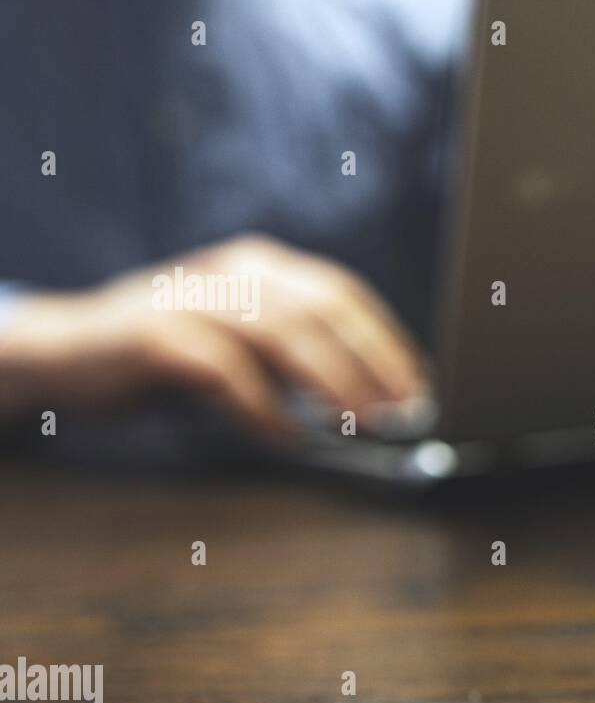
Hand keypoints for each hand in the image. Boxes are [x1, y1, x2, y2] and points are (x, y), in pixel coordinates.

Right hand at [0, 233, 429, 440]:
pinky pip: (224, 368)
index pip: (341, 295)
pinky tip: (286, 436)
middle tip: (402, 410)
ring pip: (282, 332)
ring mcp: (194, 298)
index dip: (386, 340)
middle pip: (322, 310)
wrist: (68, 351)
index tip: (419, 385)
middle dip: (372, 362)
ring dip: (331, 381)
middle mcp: (232, 271)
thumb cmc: (168, 355)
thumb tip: (371, 400)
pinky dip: (262, 405)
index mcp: (260, 266)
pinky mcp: (156, 334)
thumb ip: (294, 359)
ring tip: (360, 423)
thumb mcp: (240, 343)